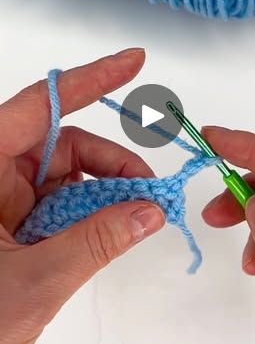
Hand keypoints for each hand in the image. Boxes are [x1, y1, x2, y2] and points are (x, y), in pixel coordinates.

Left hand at [0, 48, 164, 343]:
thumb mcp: (33, 282)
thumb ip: (97, 242)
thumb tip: (150, 212)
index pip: (38, 108)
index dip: (89, 80)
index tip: (133, 62)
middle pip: (63, 146)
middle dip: (112, 162)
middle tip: (151, 190)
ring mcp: (5, 200)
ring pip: (68, 176)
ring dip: (107, 191)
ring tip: (138, 214)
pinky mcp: (16, 223)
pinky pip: (64, 203)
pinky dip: (93, 213)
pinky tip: (112, 229)